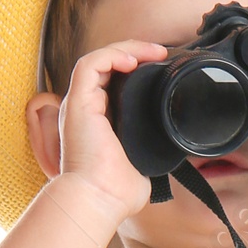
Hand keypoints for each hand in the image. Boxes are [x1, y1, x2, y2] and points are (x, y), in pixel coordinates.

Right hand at [49, 39, 169, 223]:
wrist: (99, 199)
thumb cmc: (116, 192)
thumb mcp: (142, 164)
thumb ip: (150, 150)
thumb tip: (171, 150)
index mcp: (98, 122)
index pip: (113, 82)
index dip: (135, 69)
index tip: (160, 67)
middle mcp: (85, 110)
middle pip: (107, 66)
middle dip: (135, 53)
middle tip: (160, 53)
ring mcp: (79, 105)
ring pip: (99, 59)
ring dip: (127, 49)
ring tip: (152, 51)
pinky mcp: (77, 103)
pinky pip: (90, 64)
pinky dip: (111, 55)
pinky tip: (132, 60)